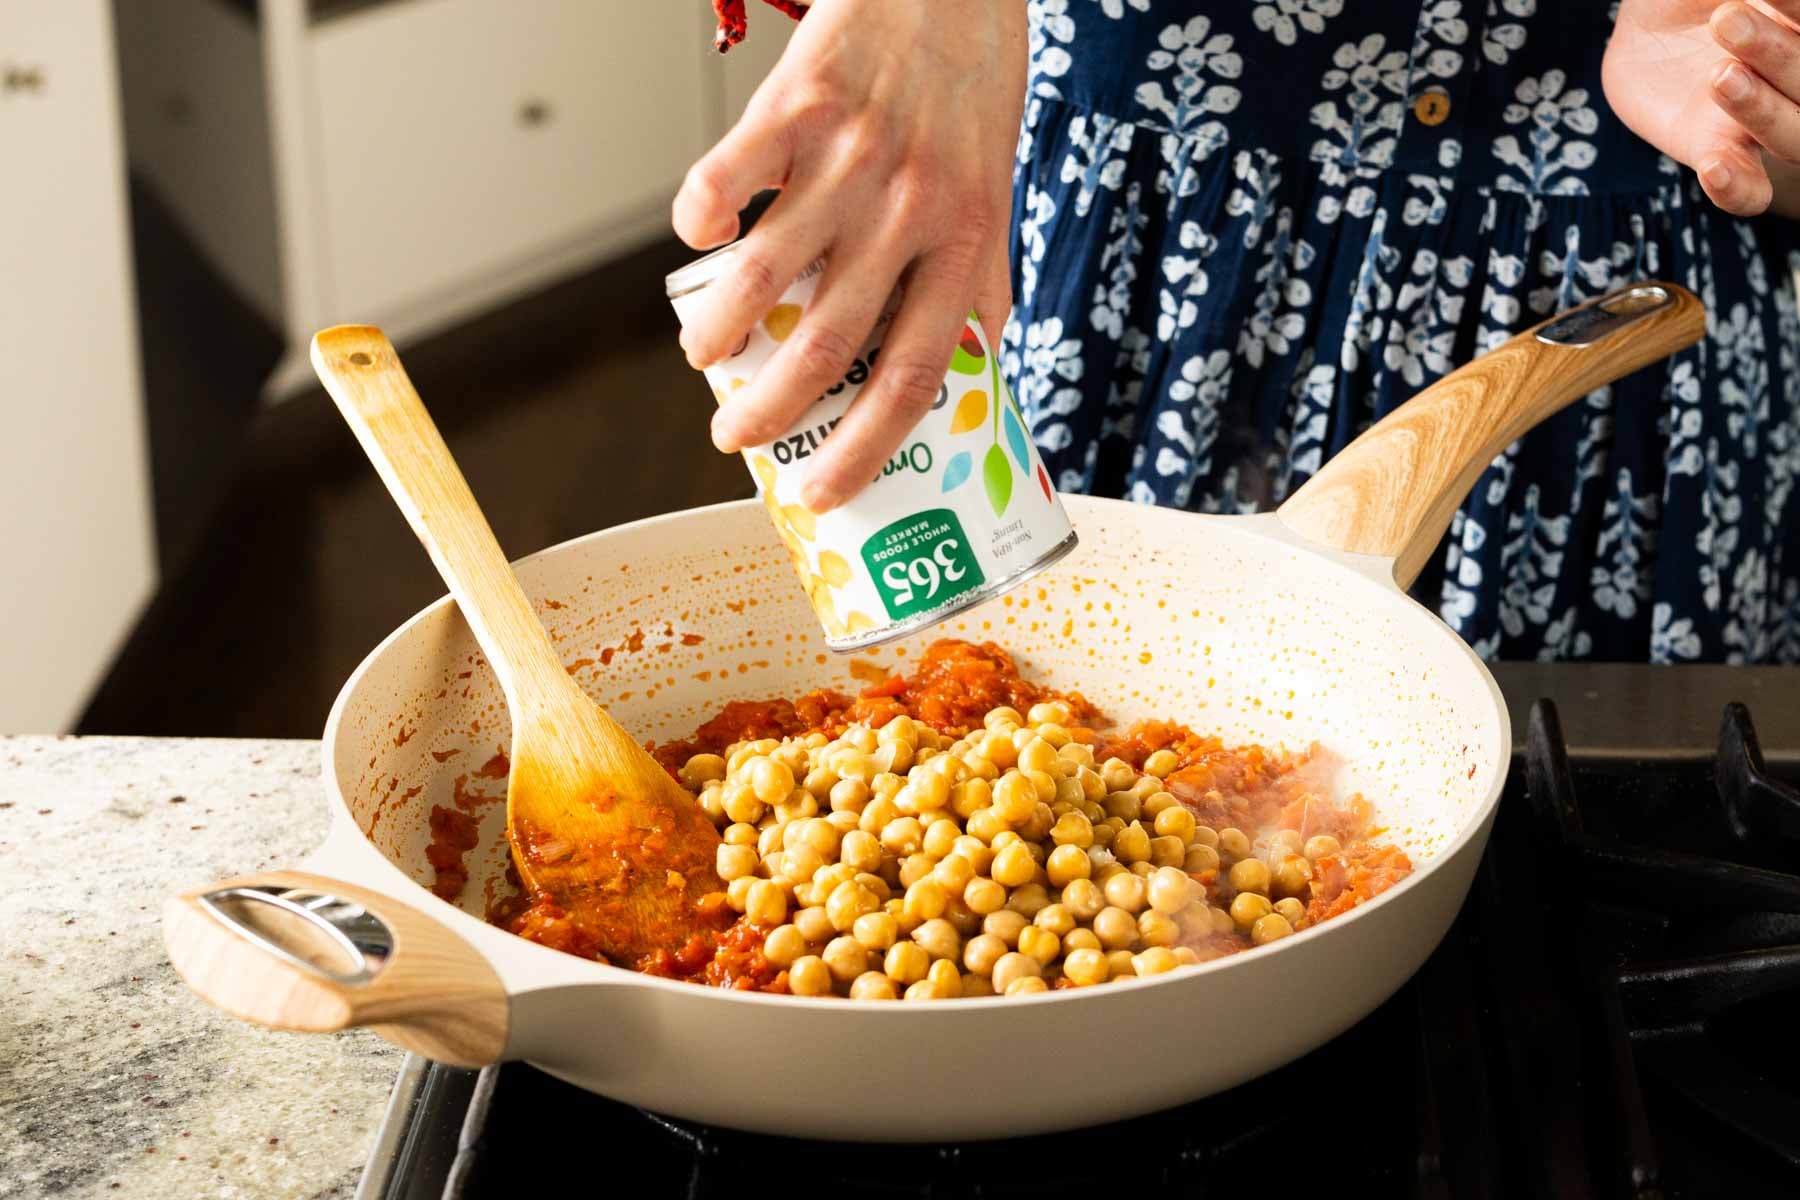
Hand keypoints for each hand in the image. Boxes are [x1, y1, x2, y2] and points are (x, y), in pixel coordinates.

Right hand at [671, 0, 1025, 511]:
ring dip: (716, 333)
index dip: (865, 448)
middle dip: (768, 413)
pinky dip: (698, 219)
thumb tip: (973, 367)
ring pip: (763, 274)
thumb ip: (980, 281)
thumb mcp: (994, 199)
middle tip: (734, 438)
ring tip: (701, 355)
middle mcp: (908, 211)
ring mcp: (851, 158)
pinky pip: (728, 174)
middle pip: (826, 345)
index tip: (825, 495)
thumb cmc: (969, 99)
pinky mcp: (799, 103)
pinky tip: (695, 242)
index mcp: (961, 246)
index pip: (914, 377)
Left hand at [1604, 0, 1799, 215]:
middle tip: (1724, 20)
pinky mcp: (1720, 153)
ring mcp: (1764, 122)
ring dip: (1762, 109)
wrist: (1648, 28)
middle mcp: (1797, 80)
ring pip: (1794, 139)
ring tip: (1719, 76)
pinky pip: (1749, 193)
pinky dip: (1738, 188)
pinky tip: (1712, 167)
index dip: (1796, 11)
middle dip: (1775, 54)